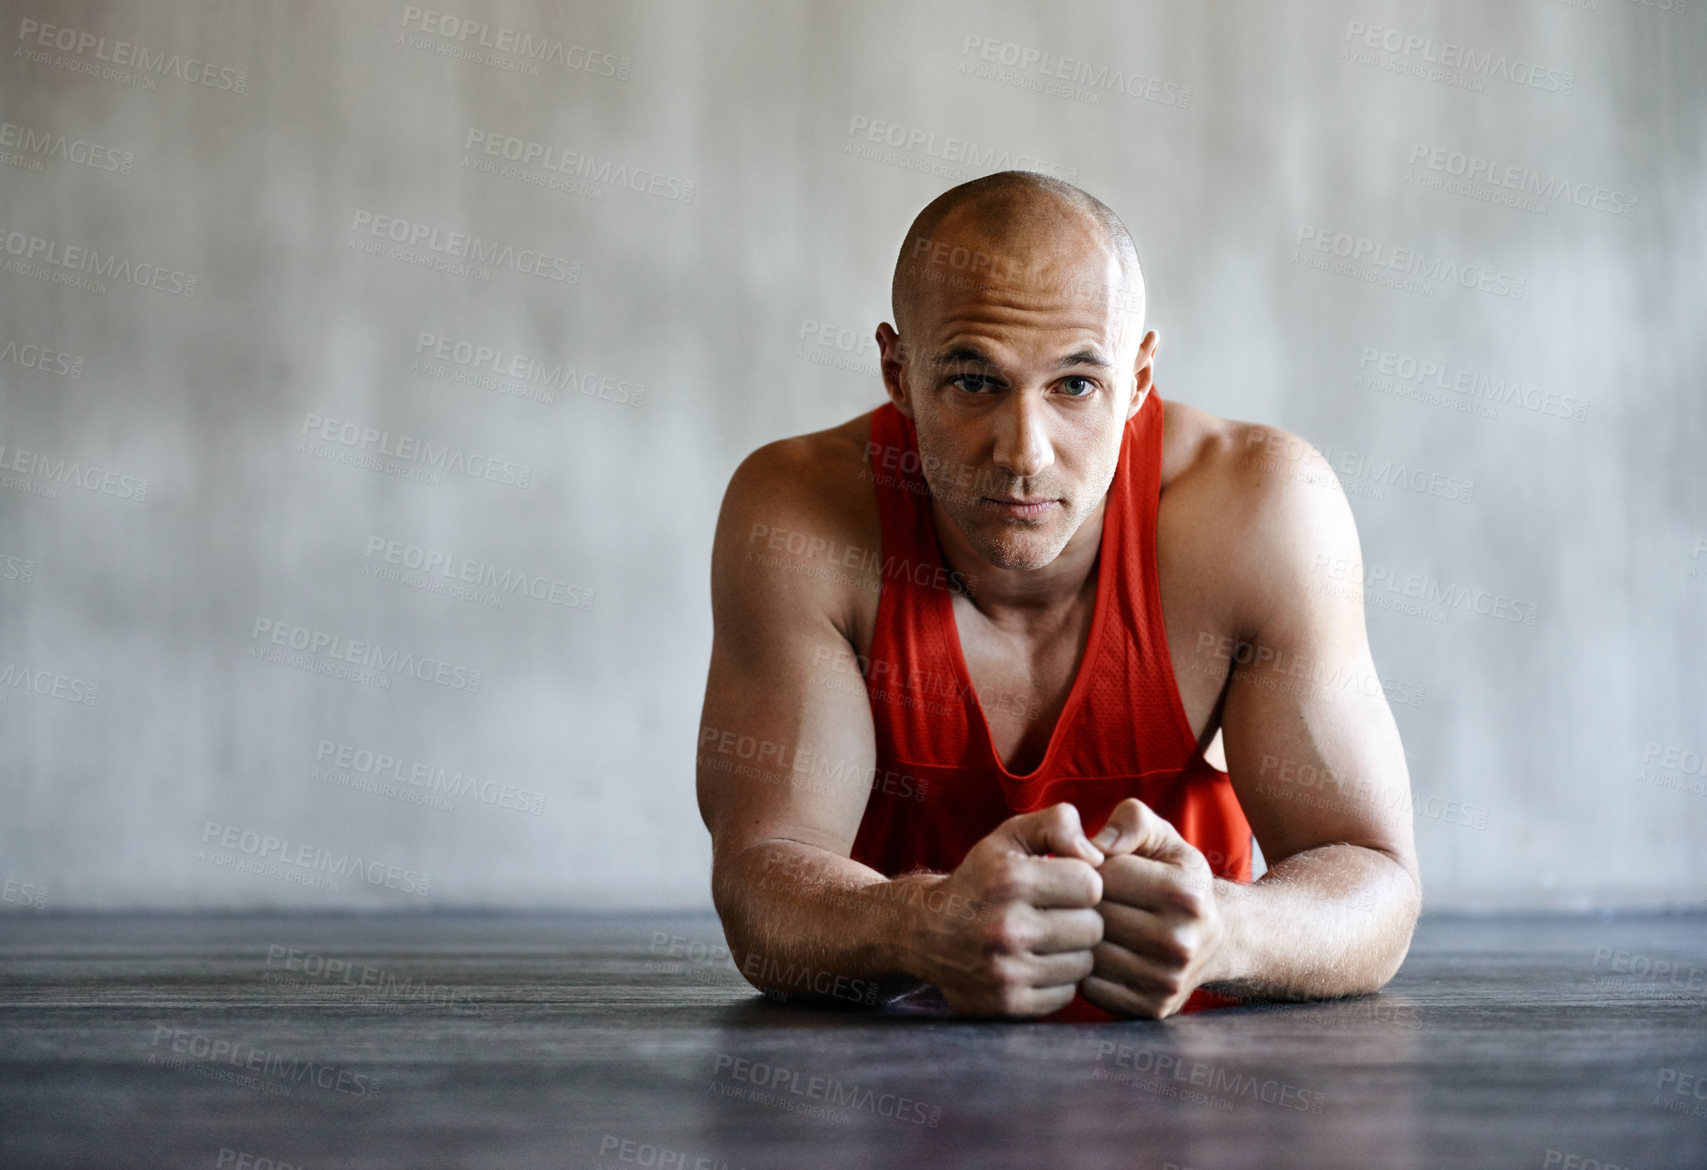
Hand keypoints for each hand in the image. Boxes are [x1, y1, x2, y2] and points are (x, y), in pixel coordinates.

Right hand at [902, 803, 1106, 1017]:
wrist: (924, 931)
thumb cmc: (981, 879)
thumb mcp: (1010, 836)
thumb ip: (1058, 824)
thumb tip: (1096, 856)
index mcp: (1010, 880)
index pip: (1092, 885)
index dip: (1082, 881)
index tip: (1062, 883)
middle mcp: (1006, 928)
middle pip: (1093, 928)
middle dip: (1080, 917)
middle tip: (1055, 913)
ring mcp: (1005, 972)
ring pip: (1084, 964)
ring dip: (1070, 951)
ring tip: (1045, 938)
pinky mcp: (1007, 1005)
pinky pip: (1066, 994)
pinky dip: (1056, 980)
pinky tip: (1034, 963)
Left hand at [1080, 798, 1223, 1018]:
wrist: (1219, 938)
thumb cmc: (1177, 879)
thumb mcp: (1165, 838)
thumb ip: (1132, 820)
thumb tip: (1095, 846)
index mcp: (1184, 893)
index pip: (1103, 875)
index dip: (1090, 868)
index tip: (1097, 871)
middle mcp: (1181, 942)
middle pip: (1096, 916)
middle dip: (1083, 903)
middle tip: (1088, 899)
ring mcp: (1167, 980)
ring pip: (1090, 953)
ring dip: (1080, 937)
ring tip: (1093, 923)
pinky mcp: (1152, 1008)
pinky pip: (1092, 987)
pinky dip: (1086, 969)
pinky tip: (1098, 953)